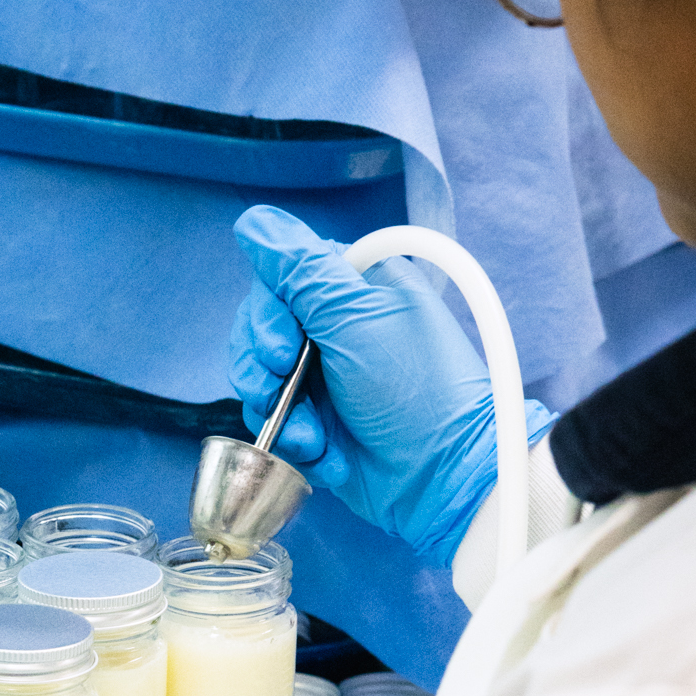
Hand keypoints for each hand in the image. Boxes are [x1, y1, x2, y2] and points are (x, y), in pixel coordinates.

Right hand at [229, 205, 553, 567]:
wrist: (442, 474)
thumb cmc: (414, 388)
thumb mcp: (356, 320)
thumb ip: (300, 271)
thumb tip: (253, 221)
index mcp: (351, 288)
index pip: (278, 280)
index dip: (268, 316)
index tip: (286, 347)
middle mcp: (333, 328)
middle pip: (259, 331)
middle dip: (262, 367)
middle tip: (282, 387)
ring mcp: (323, 378)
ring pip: (259, 381)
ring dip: (278, 412)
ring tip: (312, 436)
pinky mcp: (316, 423)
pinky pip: (273, 425)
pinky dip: (293, 443)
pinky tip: (325, 453)